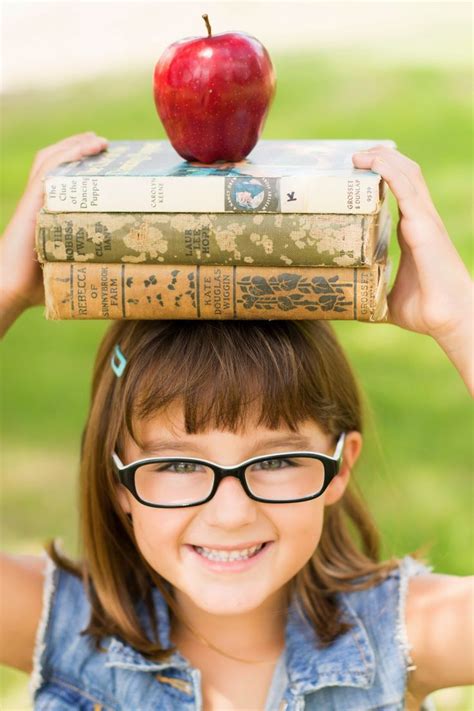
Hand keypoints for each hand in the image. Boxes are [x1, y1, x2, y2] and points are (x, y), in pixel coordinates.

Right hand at [0, 132, 107, 334]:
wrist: (12, 290)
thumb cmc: (38, 286)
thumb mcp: (69, 267)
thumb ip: (88, 263)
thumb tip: (121, 275)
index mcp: (44, 213)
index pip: (57, 179)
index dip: (75, 164)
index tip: (100, 158)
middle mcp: (38, 202)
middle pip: (54, 162)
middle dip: (77, 148)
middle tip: (103, 144)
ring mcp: (34, 201)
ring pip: (52, 160)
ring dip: (75, 145)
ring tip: (99, 140)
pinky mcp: (33, 203)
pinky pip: (51, 170)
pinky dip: (69, 154)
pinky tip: (88, 148)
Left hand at [352, 146, 472, 393]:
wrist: (449, 319)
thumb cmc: (424, 311)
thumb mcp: (386, 298)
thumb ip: (370, 293)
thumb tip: (344, 304)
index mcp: (412, 230)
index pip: (399, 190)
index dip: (381, 174)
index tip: (355, 170)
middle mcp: (420, 219)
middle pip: (403, 174)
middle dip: (379, 159)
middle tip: (352, 157)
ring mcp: (424, 219)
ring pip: (407, 173)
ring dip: (381, 158)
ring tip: (357, 155)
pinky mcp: (425, 225)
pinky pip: (407, 188)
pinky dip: (388, 170)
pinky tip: (372, 162)